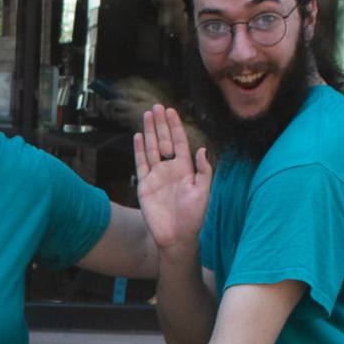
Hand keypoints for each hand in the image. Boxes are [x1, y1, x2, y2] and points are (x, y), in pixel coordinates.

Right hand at [133, 104, 210, 253]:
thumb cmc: (193, 216)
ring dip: (150, 132)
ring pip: (151, 148)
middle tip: (156, 106)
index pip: (178, 142)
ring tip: (147, 115)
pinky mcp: (144, 185)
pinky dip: (139, 150)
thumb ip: (204, 170)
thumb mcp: (204, 191)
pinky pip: (140, 164)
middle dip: (160, 124)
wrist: (177, 236)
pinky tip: (139, 136)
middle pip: (163, 141)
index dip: (175, 126)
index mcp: (185, 169)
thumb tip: (202, 149)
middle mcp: (169, 169)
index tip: (171, 111)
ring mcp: (156, 176)